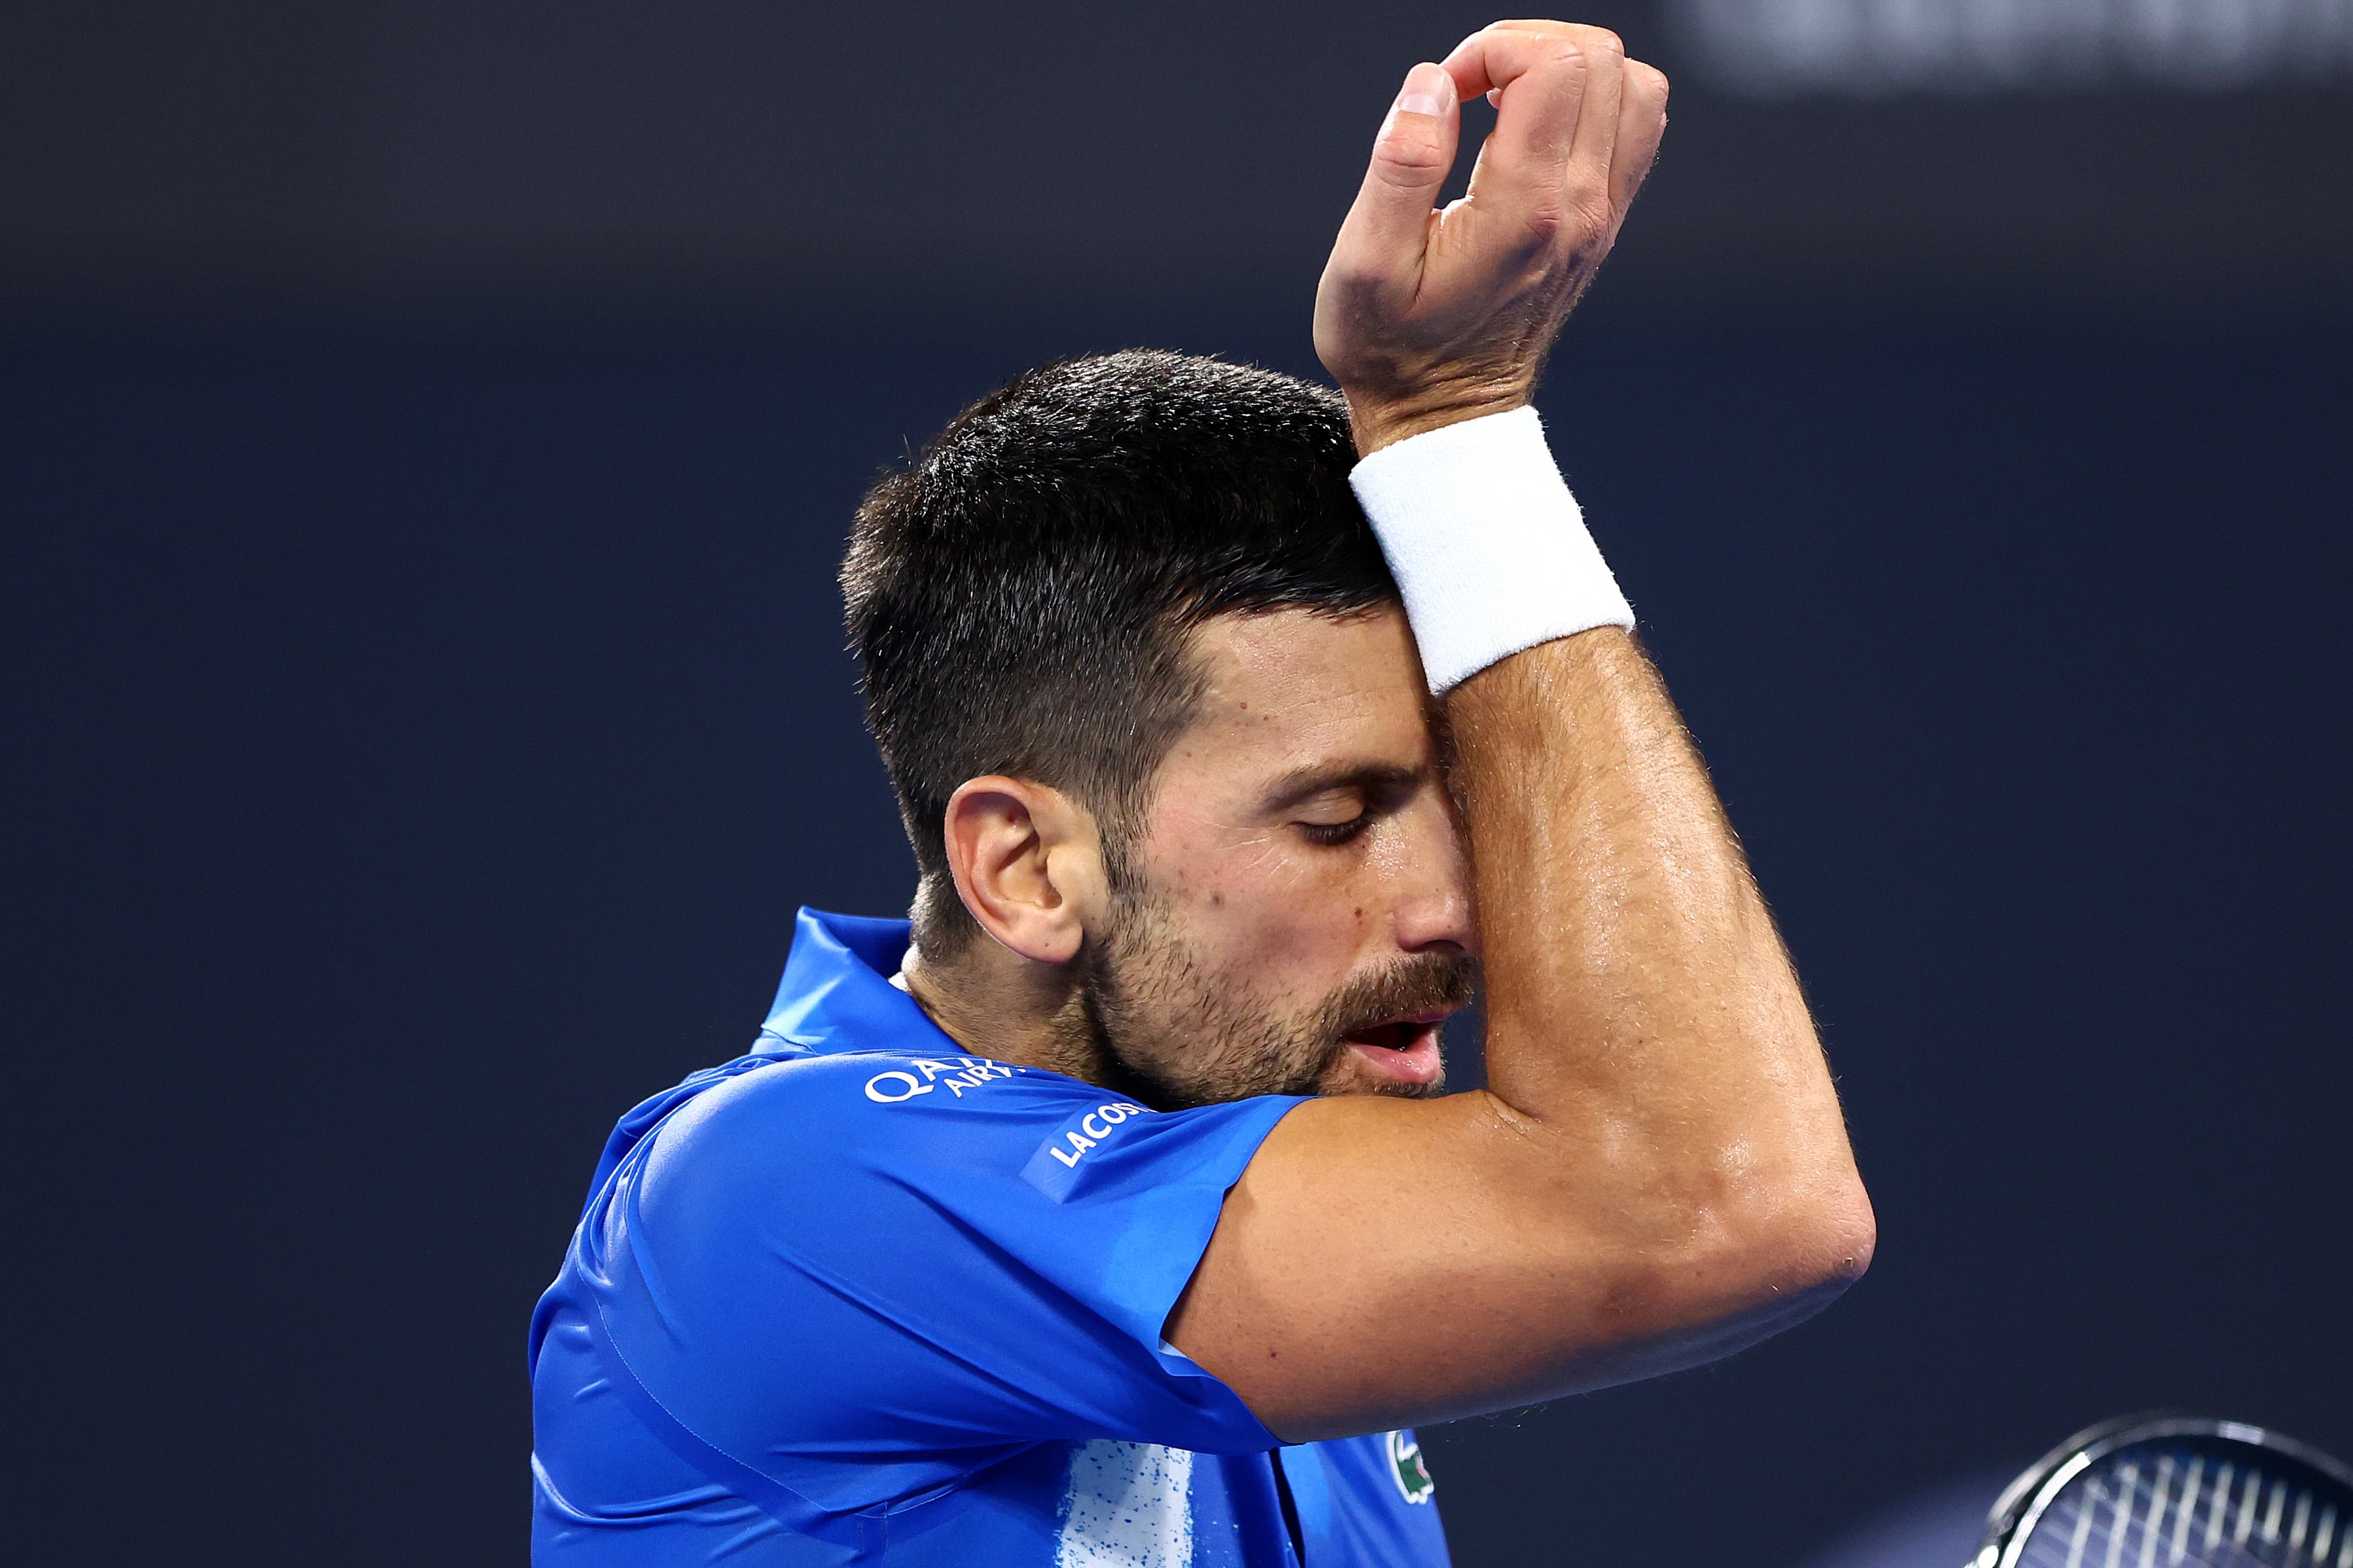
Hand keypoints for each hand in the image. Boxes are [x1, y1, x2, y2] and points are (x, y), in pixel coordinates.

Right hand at [1313, 22, 1668, 453]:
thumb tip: (1432, 85)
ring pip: (1632, 86)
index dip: (1488, 50)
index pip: (1550, 66)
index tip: (1441, 93)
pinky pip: (1632, 126)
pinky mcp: (1604, 222)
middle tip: (1467, 89)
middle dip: (1524, 47)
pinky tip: (1528, 128)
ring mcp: (1602, 216)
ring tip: (1501, 101)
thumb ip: (1400, 163)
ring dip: (1564, 70)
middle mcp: (1581, 208)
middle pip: (1599, 59)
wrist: (1443, 417)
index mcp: (1525, 212)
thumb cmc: (1393, 350)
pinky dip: (1587, 102)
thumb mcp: (1364, 264)